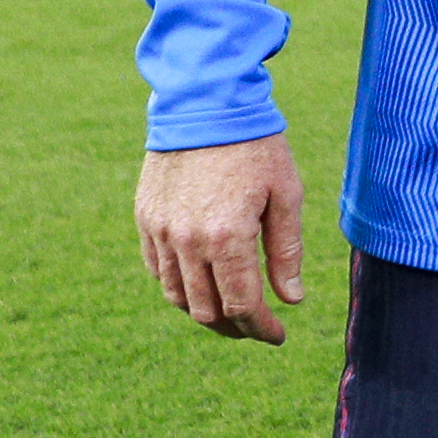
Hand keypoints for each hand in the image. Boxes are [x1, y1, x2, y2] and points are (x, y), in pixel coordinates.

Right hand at [138, 134, 306, 342]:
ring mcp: (161, 231)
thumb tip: (291, 300)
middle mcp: (188, 241)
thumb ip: (286, 252)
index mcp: (228, 238)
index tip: (277, 335)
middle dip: (235, 328)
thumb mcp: (286, 195)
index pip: (241, 305)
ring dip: (204, 312)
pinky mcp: (146, 218)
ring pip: (176, 296)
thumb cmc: (255, 146)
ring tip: (230, 312)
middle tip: (256, 327)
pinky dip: (178, 286)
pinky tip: (201, 284)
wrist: (204, 103)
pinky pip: (156, 269)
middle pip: (206, 310)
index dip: (261, 328)